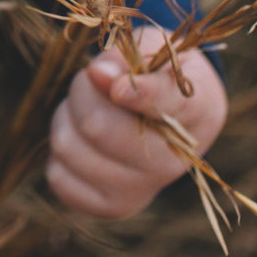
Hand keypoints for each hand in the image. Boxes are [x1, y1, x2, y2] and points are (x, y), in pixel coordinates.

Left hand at [46, 24, 226, 218]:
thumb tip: (99, 75)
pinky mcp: (112, 207)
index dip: (136, 92)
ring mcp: (143, 189)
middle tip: (94, 82)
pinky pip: (59, 178)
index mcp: (197, 111)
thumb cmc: (156, 75)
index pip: (166, 103)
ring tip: (89, 110)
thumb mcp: (150, 49)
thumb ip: (127, 59)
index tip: (118, 86)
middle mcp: (173, 161)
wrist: (171, 124)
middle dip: (84, 92)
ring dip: (68, 119)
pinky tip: (83, 143)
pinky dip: (59, 155)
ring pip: (69, 148)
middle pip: (97, 126)